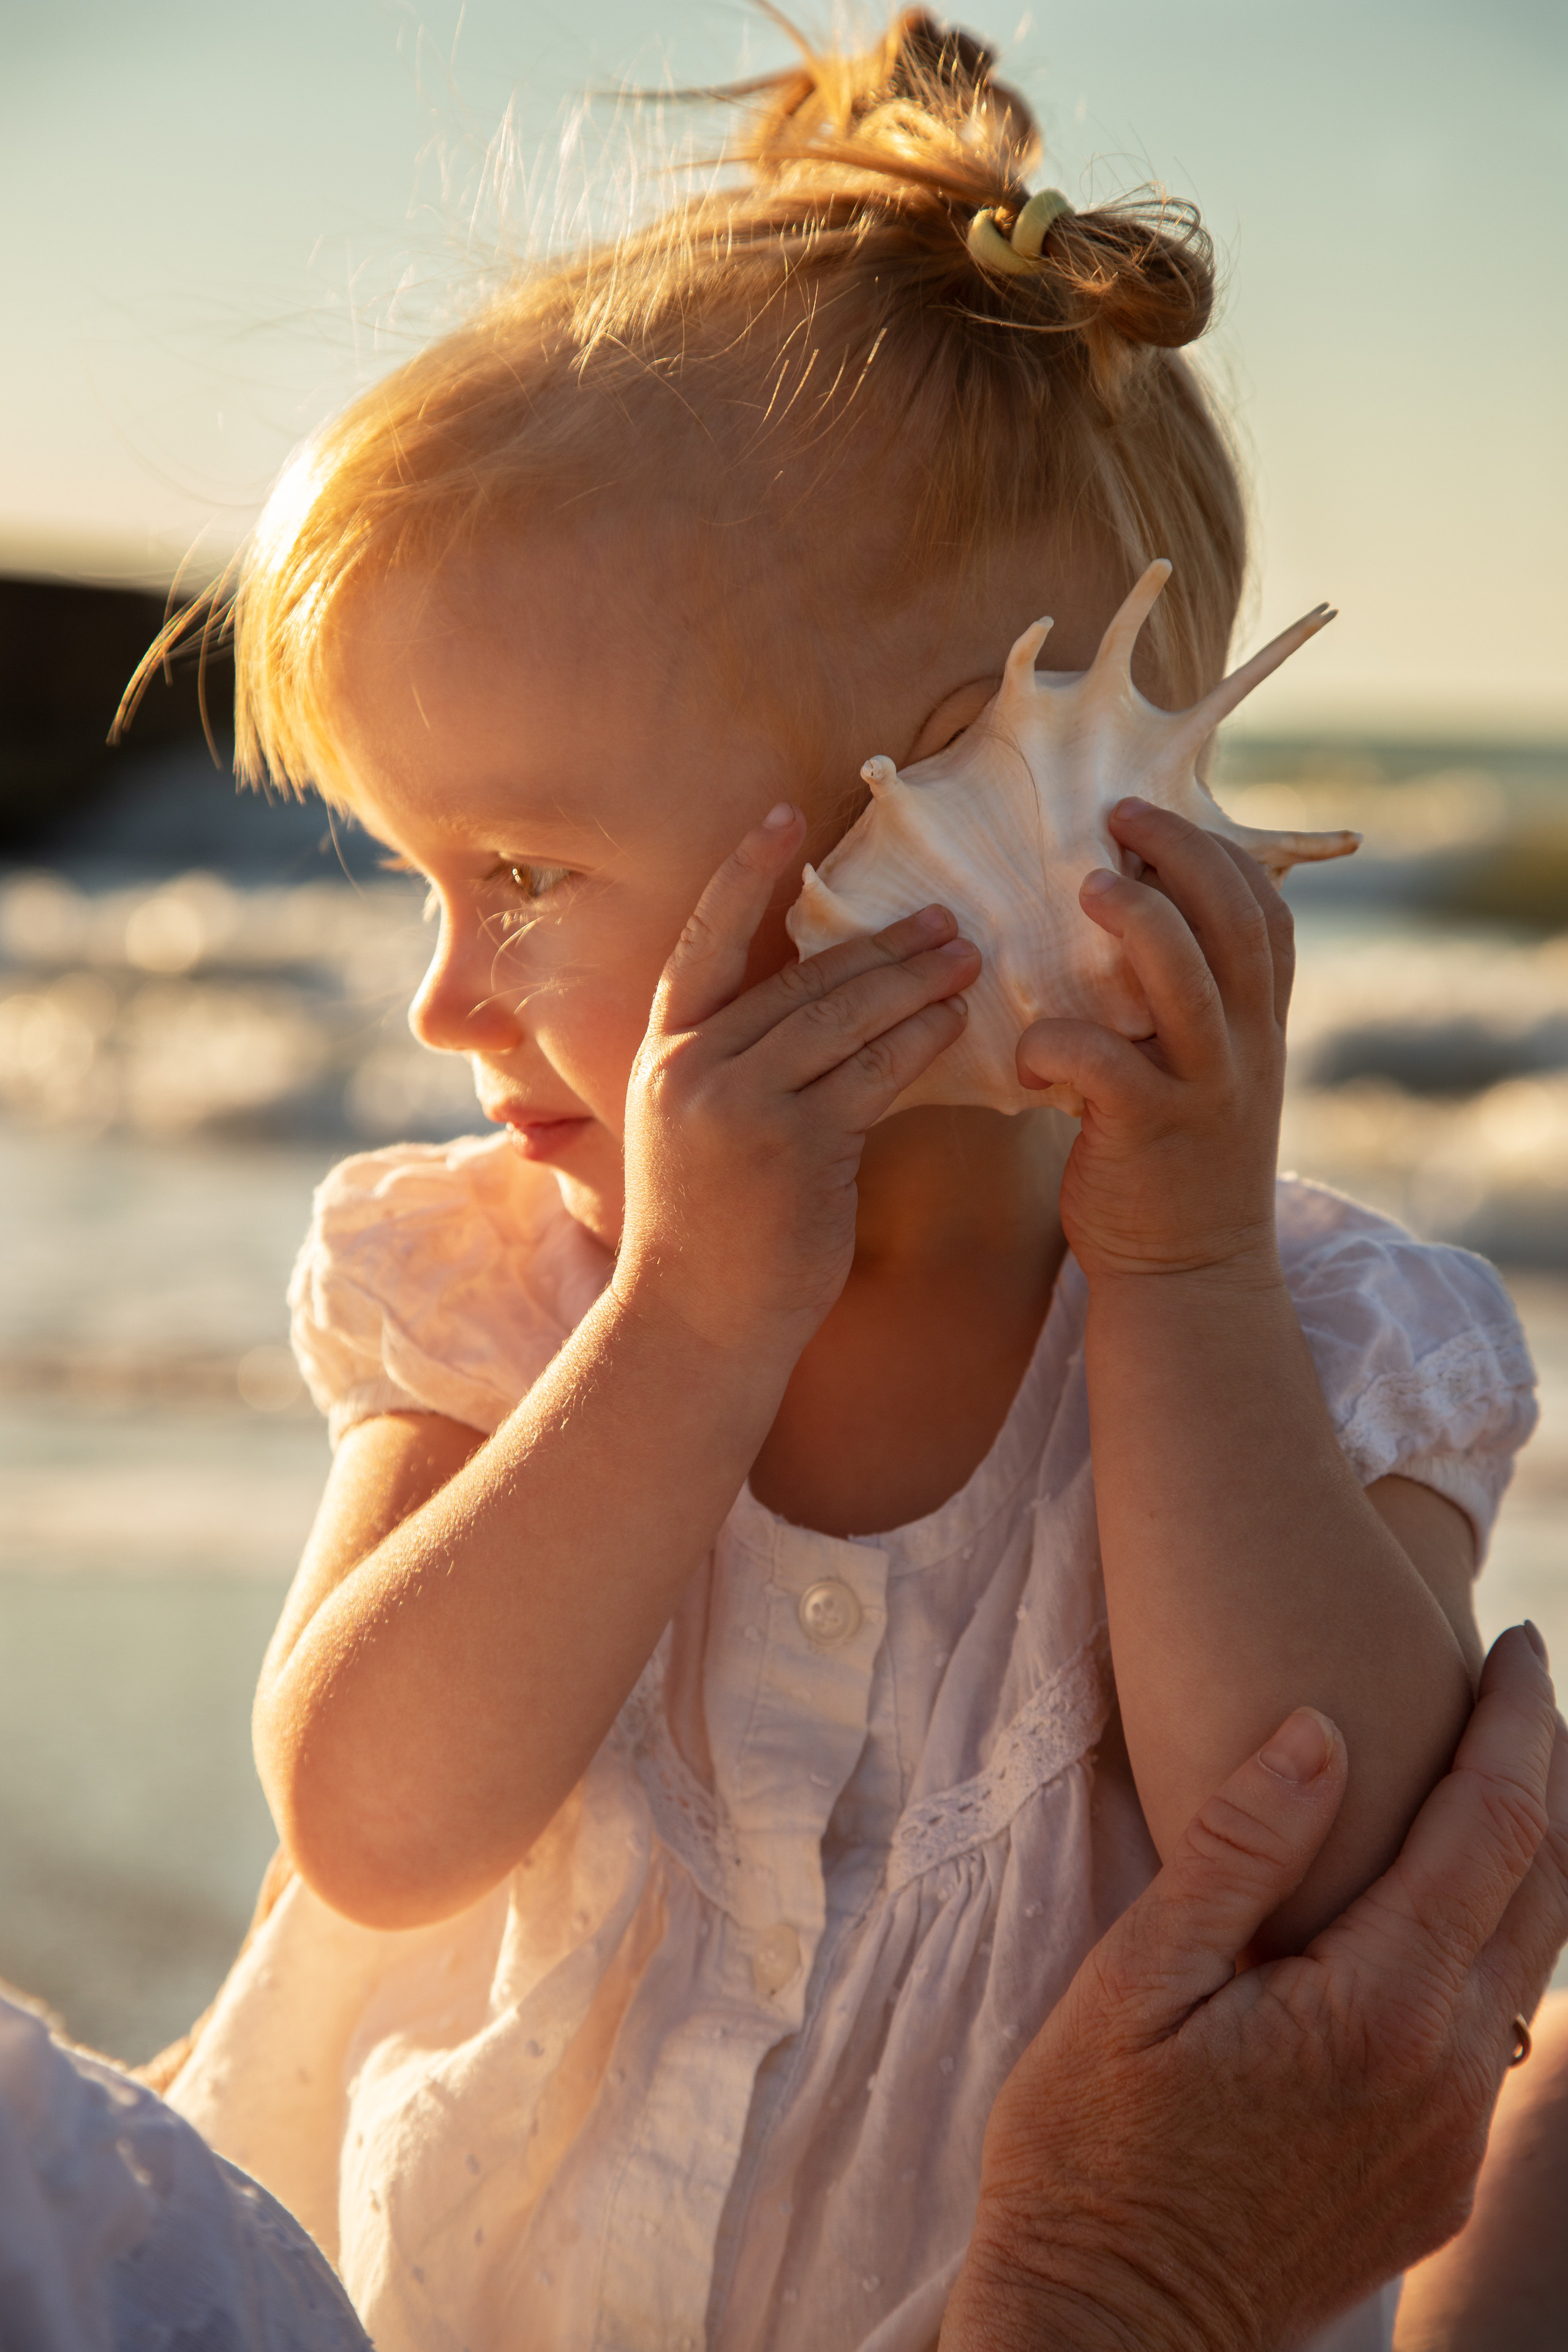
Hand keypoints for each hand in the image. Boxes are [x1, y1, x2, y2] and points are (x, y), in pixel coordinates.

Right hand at [616, 805, 979, 1351]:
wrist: (698, 1322)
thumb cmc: (710, 1229)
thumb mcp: (697, 1130)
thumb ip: (739, 1063)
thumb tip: (817, 1002)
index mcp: (663, 1054)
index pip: (705, 943)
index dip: (743, 875)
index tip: (786, 815)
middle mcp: (694, 1069)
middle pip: (801, 981)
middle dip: (880, 945)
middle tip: (945, 918)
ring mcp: (743, 1106)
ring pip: (845, 1020)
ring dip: (914, 984)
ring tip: (968, 958)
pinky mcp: (797, 1147)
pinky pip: (874, 1075)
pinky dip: (920, 1043)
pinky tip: (955, 1025)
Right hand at [942, 1626, 1567, 2351]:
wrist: (1102, 2338)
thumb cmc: (1088, 2151)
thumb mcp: (1134, 1982)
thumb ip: (1238, 1849)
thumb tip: (1322, 1727)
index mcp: (1379, 2008)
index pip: (1494, 1826)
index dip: (1516, 1724)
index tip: (1516, 1645)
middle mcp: (1447, 2076)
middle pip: (1544, 1887)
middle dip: (1545, 1773)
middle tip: (1519, 1686)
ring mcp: (1450, 2140)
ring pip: (1528, 1964)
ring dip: (1525, 1860)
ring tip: (1487, 1779)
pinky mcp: (1434, 2184)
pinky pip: (1491, 2036)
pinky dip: (1489, 1944)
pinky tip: (1440, 1913)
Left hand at [1015, 798, 1290, 1288]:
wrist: (1192, 1279)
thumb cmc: (1177, 1166)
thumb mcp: (1210, 1080)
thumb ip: (1192, 1013)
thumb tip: (1136, 931)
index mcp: (1259, 1028)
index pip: (1266, 913)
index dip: (1218, 854)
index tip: (1158, 819)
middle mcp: (1245, 1050)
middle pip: (1234, 921)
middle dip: (1180, 853)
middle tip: (1117, 817)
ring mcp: (1203, 1091)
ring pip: (1185, 981)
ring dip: (1137, 920)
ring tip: (1086, 886)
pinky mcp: (1148, 1135)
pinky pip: (1105, 1065)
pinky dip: (1060, 1040)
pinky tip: (1031, 1048)